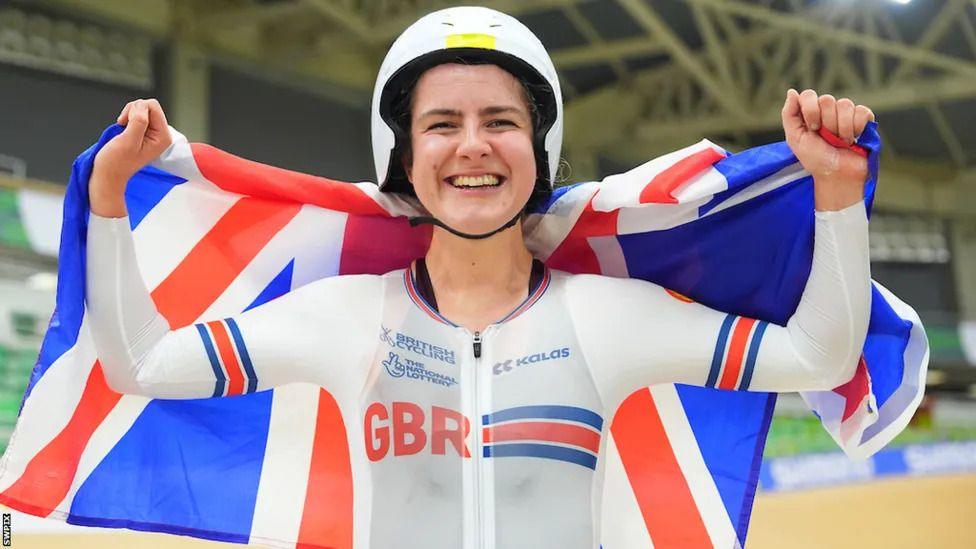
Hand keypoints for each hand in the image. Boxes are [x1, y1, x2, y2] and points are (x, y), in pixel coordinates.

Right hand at [90, 99, 171, 216]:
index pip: (153, 106)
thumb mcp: (128, 141)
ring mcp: (152, 133)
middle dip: (132, 111)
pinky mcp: (143, 131)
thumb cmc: (116, 162)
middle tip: (123, 126)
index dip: (136, 110)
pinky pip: (136, 114)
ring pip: (141, 108)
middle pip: (148, 105)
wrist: (107, 174)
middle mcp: (161, 134)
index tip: (126, 124)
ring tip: (123, 129)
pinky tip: (123, 129)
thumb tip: (142, 106)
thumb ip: (139, 122)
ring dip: (128, 114)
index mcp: (163, 137)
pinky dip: (127, 117)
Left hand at [781, 89, 874, 210]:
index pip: (809, 95)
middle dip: (826, 124)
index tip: (812, 128)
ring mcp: (847, 113)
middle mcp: (828, 110)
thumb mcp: (795, 139)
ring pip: (845, 104)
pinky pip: (862, 111)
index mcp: (811, 113)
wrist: (838, 175)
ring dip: (841, 129)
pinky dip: (857, 128)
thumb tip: (792, 92)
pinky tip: (854, 139)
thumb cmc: (815, 159)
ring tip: (841, 142)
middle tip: (827, 139)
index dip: (811, 110)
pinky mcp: (864, 118)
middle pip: (827, 99)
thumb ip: (789, 115)